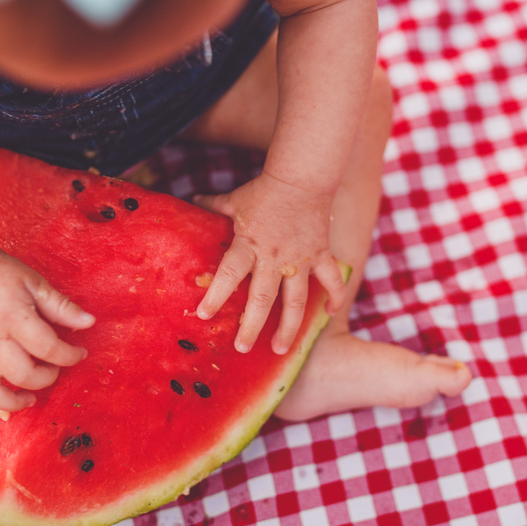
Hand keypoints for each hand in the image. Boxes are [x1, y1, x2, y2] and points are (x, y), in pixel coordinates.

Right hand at [0, 247, 94, 410]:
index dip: (70, 356)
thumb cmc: (2, 274)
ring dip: (10, 401)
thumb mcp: (36, 284)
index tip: (78, 353)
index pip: (48, 348)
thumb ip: (62, 307)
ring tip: (27, 398)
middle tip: (53, 370)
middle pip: (21, 375)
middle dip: (44, 379)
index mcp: (16, 319)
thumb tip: (89, 322)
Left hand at [195, 173, 346, 354]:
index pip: (228, 274)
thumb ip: (214, 206)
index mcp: (248, 245)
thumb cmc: (264, 190)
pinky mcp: (321, 255)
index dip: (215, 295)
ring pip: (296, 302)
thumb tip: (192, 199)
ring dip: (289, 328)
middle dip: (251, 327)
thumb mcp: (234, 200)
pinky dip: (334, 298)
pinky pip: (332, 281)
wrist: (302, 177)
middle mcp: (273, 258)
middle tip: (243, 348)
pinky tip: (330, 315)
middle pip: (261, 300)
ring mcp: (300, 260)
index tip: (203, 314)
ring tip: (280, 349)